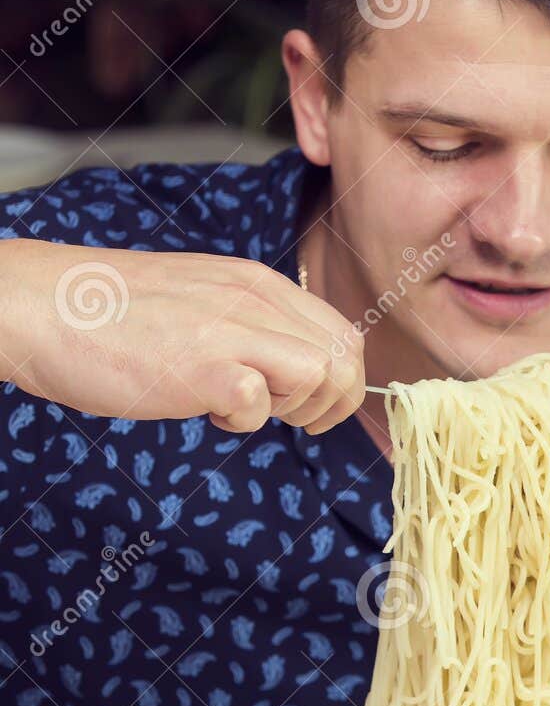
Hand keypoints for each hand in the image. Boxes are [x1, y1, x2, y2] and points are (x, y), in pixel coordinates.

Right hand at [0, 239, 366, 434]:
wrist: (45, 306)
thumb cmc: (114, 314)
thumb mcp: (203, 300)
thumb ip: (251, 323)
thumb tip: (291, 369)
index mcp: (258, 282)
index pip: (344, 332)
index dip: (341, 381)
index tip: (307, 404)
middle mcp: (255, 299)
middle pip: (347, 358)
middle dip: (330, 402)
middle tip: (283, 416)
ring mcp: (230, 330)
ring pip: (321, 374)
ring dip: (294, 409)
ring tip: (242, 409)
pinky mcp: (202, 367)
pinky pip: (261, 405)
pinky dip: (244, 423)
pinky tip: (205, 413)